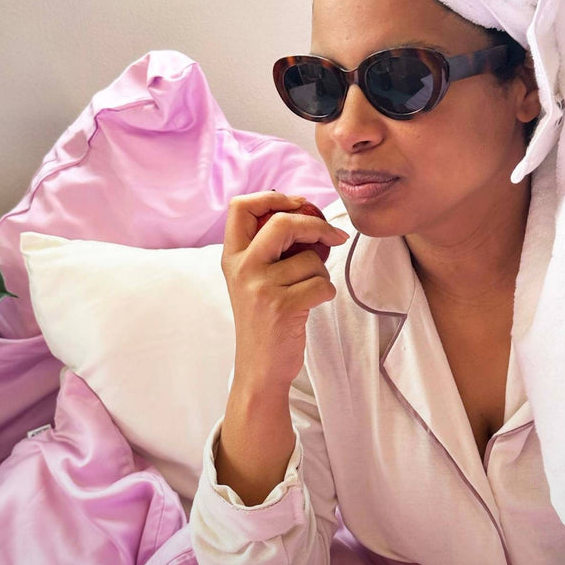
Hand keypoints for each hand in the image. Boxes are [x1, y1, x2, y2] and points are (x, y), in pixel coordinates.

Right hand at [221, 191, 348, 393]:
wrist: (259, 368)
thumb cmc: (264, 321)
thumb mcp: (252, 280)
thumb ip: (268, 249)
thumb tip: (306, 214)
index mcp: (232, 258)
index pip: (240, 207)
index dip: (272, 197)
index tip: (299, 204)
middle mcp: (242, 269)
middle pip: (282, 223)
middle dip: (315, 225)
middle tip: (333, 236)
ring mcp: (261, 288)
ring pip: (311, 259)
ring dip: (320, 274)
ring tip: (306, 292)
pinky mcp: (283, 307)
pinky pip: (322, 283)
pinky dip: (325, 293)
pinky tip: (310, 306)